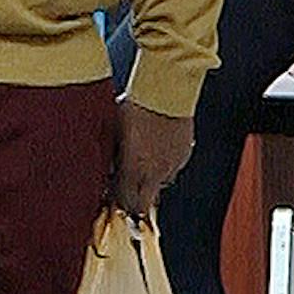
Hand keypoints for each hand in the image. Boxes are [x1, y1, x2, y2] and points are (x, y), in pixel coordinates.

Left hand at [112, 99, 193, 219]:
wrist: (166, 90)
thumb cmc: (136, 106)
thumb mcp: (114, 131)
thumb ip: (112, 155)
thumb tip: (108, 167)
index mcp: (135, 168)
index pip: (126, 201)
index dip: (117, 202)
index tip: (111, 198)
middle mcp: (156, 171)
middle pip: (144, 203)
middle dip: (133, 200)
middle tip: (123, 191)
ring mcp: (173, 163)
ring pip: (160, 185)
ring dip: (149, 182)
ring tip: (140, 165)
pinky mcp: (185, 153)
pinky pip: (172, 168)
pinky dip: (163, 166)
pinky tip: (155, 152)